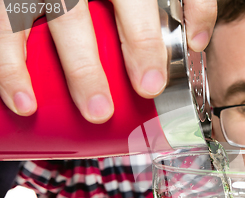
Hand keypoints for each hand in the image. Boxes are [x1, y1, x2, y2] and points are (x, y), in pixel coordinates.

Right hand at [0, 0, 216, 122]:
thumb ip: (178, 1)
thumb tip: (198, 41)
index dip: (185, 13)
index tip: (186, 53)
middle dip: (140, 42)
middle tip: (148, 87)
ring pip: (66, 16)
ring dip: (82, 68)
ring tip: (98, 112)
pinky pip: (4, 28)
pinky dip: (10, 67)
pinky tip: (22, 102)